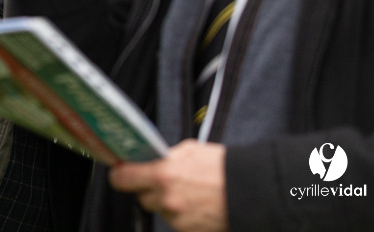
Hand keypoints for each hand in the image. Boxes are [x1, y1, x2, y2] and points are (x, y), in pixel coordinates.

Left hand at [109, 140, 226, 231]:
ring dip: (170, 204)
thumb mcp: (190, 150)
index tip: (122, 173)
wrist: (253, 192)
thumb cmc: (224, 169)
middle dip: (151, 190)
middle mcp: (167, 200)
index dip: (120, 175)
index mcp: (163, 175)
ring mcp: (178, 220)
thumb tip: (152, 160)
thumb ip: (166, 157)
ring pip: (161, 211)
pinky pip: (178, 223)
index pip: (121, 179)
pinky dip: (185, 217)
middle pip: (142, 197)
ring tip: (192, 194)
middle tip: (170, 183)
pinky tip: (199, 206)